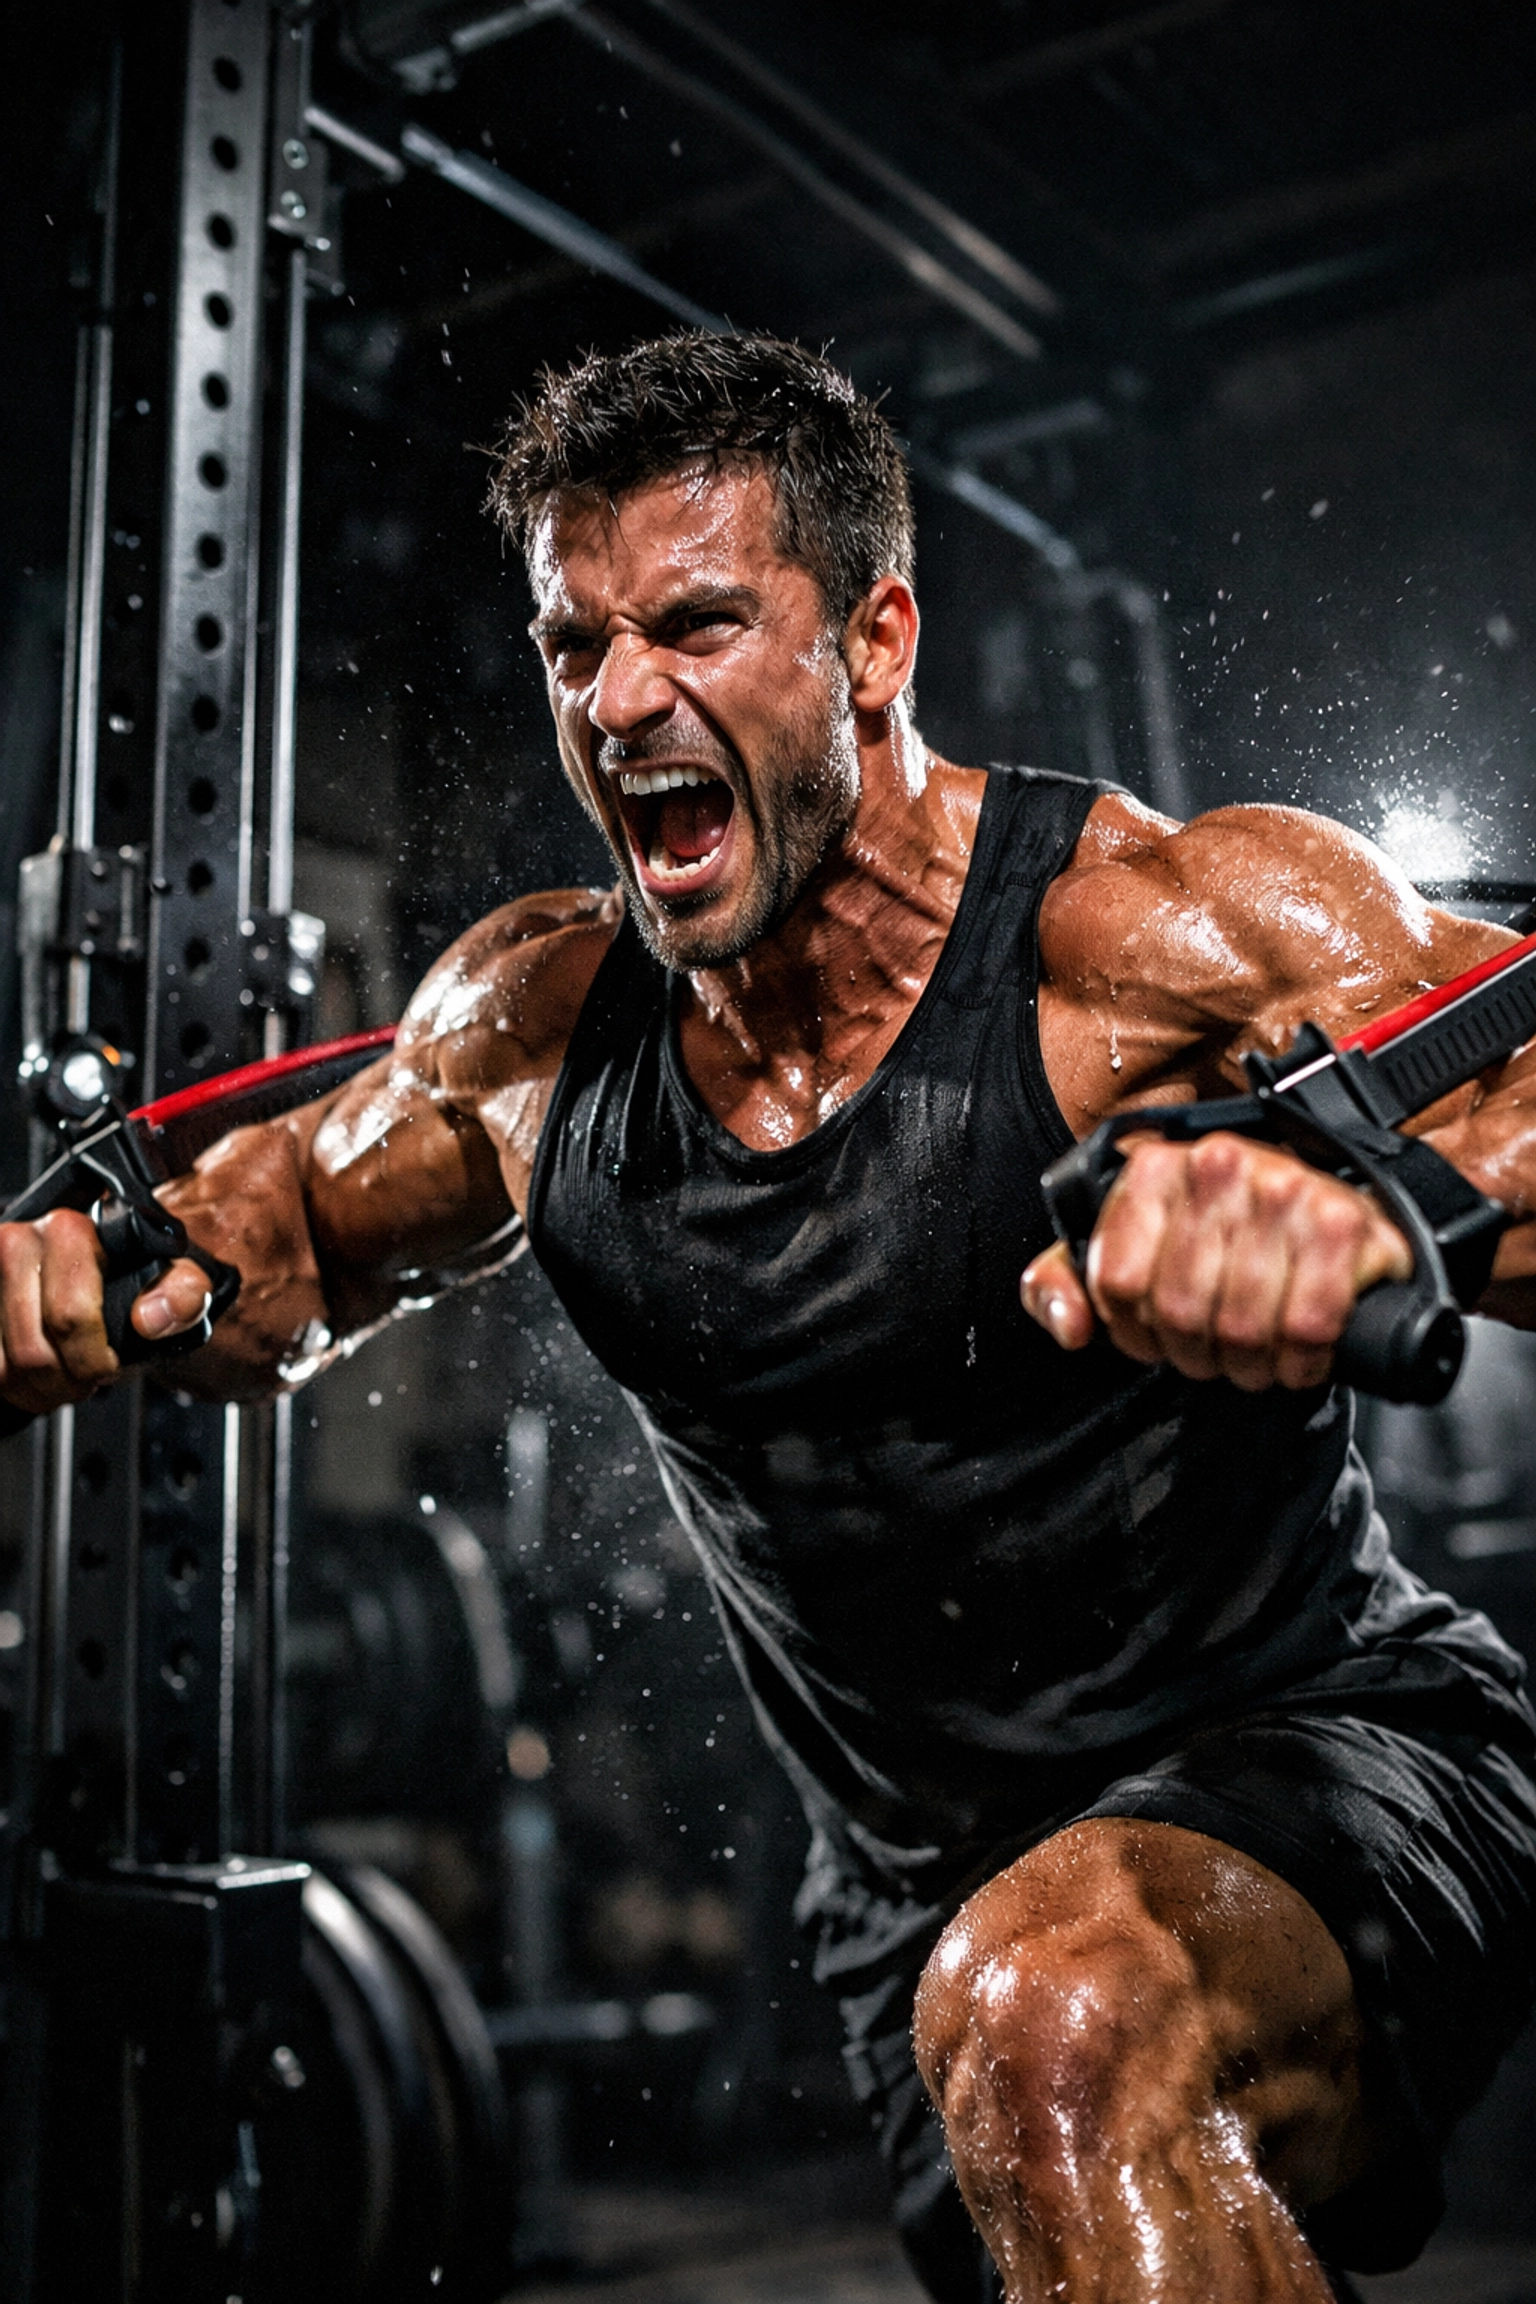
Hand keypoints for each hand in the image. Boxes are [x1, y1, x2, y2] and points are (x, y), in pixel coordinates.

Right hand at [0, 1208, 212, 1415]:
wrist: (107, 1277)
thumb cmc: (138, 1281)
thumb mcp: (177, 1281)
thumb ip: (184, 1292)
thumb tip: (150, 1317)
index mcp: (69, 1230)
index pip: (69, 1316)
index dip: (92, 1356)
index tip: (108, 1364)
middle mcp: (19, 1243)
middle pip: (32, 1349)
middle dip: (66, 1380)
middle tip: (89, 1376)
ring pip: (5, 1366)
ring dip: (40, 1388)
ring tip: (67, 1376)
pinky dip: (16, 1385)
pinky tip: (41, 1374)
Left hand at [1022, 1130, 1412, 1390]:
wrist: (1332, 1219)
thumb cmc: (1229, 1238)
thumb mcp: (1130, 1250)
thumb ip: (1066, 1282)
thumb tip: (1069, 1325)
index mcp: (1155, 1167)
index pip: (1119, 1282)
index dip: (1136, 1331)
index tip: (1157, 1335)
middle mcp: (1218, 1164)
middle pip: (1181, 1310)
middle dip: (1196, 1354)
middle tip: (1215, 1351)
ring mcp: (1285, 1188)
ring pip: (1241, 1326)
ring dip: (1249, 1364)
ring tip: (1256, 1354)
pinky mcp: (1343, 1223)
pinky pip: (1307, 1326)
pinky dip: (1301, 1359)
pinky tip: (1299, 1352)